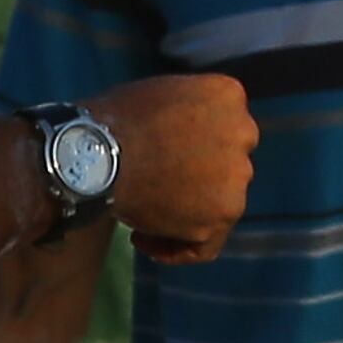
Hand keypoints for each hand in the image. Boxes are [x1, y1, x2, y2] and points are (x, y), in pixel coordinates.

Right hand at [93, 73, 255, 262]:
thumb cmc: (114, 121)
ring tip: (143, 215)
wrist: (99, 155)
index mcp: (228, 96)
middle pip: (227, 165)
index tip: (168, 157)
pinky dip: (177, 248)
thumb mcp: (163, 94)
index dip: (197, 147)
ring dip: (186, 213)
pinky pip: (206, 244)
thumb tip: (183, 134)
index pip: (224, 127)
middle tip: (158, 187)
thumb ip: (187, 112)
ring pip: (220, 204)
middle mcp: (244, 133)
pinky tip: (143, 238)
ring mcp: (238, 175)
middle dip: (197, 178)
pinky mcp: (223, 213)